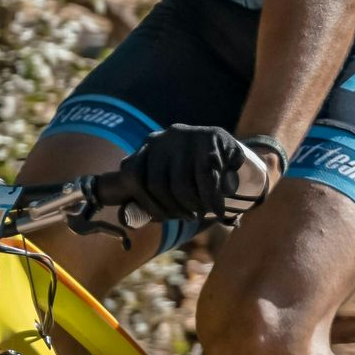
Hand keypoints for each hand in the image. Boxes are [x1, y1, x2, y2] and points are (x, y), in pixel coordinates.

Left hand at [116, 123, 253, 226]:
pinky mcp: (211, 138)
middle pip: (156, 184)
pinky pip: (207, 179)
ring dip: (193, 206)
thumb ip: (146, 198)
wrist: (227, 152)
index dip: (146, 202)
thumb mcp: (166, 182)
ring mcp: (186, 135)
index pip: (131, 175)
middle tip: (188, 217)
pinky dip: (213, 201)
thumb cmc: (192, 174)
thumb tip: (127, 219)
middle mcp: (163, 138)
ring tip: (203, 212)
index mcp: (147, 147)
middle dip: (173, 209)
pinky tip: (218, 210)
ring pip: (181, 184)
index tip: (164, 217)